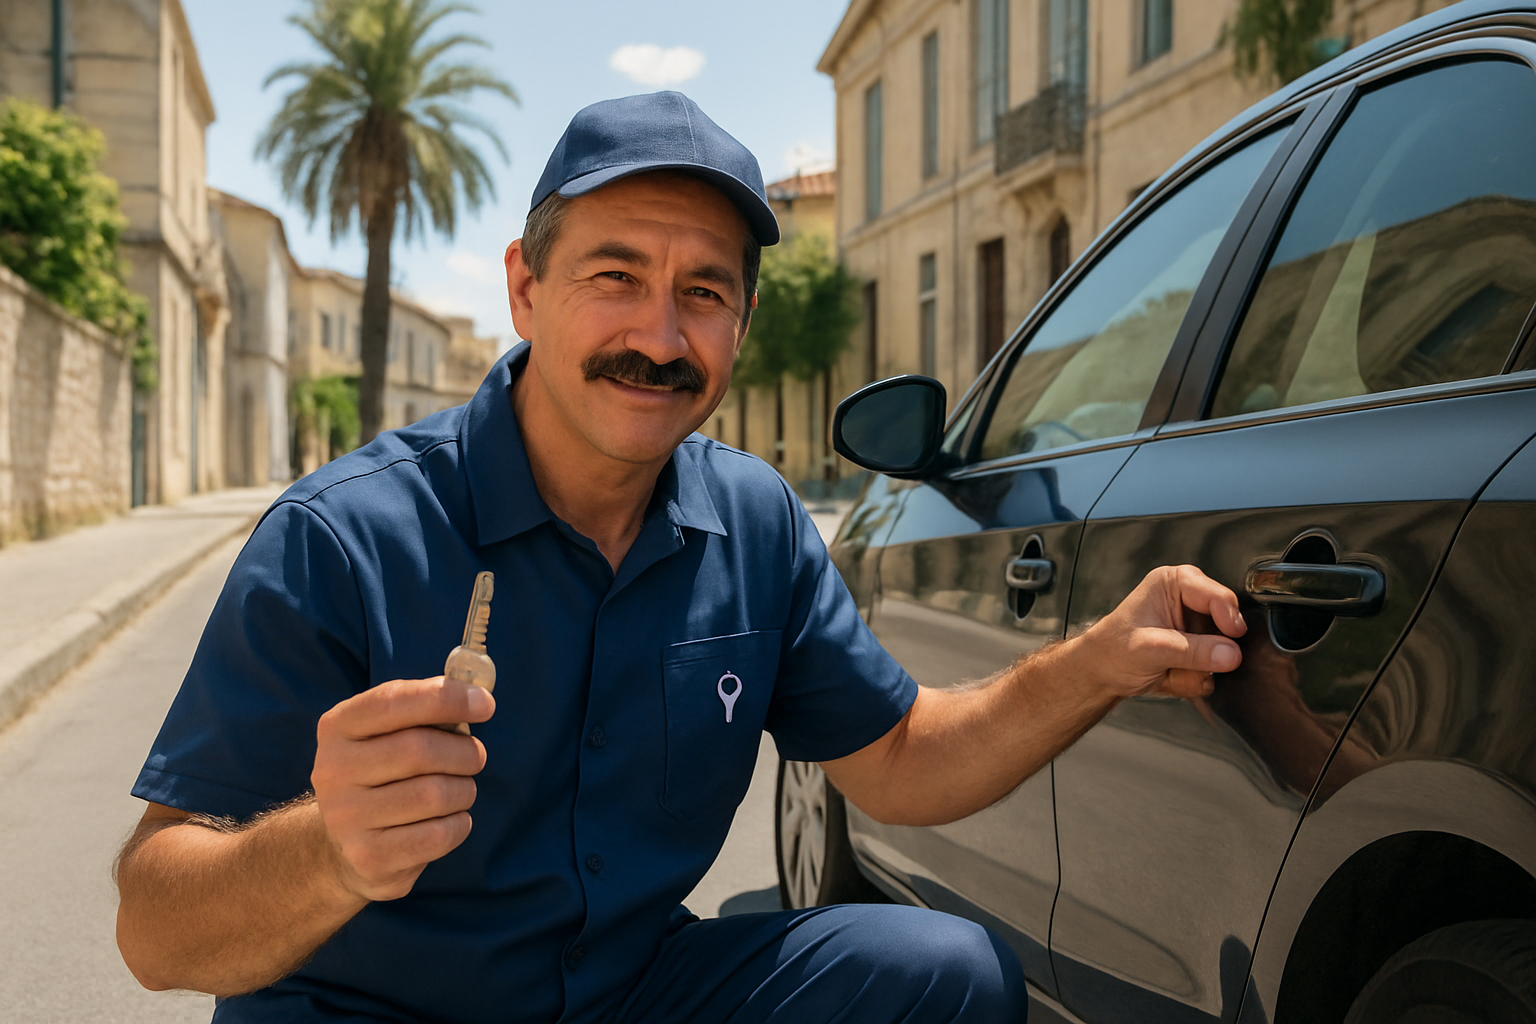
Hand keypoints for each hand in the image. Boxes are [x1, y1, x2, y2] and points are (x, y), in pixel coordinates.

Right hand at [310, 676, 494, 901]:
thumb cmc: (385, 772)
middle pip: (420, 750)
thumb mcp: (391, 732)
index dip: (447, 699)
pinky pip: (439, 835)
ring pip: (435, 795)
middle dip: (465, 752)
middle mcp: (332, 769)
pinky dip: (459, 824)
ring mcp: (345, 817)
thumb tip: (478, 692)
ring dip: (464, 790)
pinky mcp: (368, 856)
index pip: (395, 701)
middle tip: (475, 757)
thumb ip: (427, 707)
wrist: (345, 844)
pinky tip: (449, 820)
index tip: (486, 704)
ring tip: (459, 790)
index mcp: (338, 726)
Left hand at [1076, 564, 1246, 699]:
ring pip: (1223, 648)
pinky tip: (1173, 675)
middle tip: (1189, 661)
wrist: (1101, 673)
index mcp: (1173, 583)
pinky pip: (1214, 666)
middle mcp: (1187, 599)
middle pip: (1227, 622)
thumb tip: (1231, 654)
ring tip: (1172, 668)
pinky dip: (1197, 676)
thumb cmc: (1113, 649)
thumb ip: (1192, 651)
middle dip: (1212, 647)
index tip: (1232, 637)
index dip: (1228, 618)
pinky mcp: (1197, 647)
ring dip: (1202, 666)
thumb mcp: (1151, 648)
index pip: (1217, 595)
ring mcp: (1195, 625)